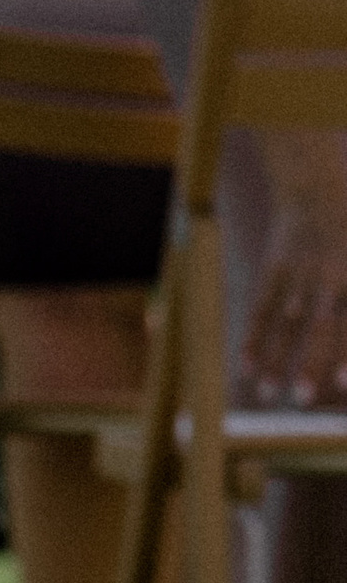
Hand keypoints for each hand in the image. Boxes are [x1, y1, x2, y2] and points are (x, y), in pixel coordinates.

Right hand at [242, 194, 346, 404]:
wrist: (316, 184)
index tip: (342, 383)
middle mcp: (331, 276)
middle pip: (321, 326)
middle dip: (312, 362)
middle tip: (305, 399)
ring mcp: (300, 274)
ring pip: (286, 323)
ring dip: (276, 359)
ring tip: (269, 394)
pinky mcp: (275, 271)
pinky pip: (261, 309)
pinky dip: (253, 339)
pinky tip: (246, 369)